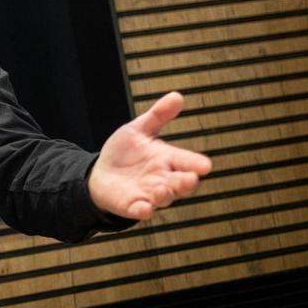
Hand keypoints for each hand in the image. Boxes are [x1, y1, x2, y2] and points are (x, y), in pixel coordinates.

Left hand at [88, 92, 211, 219]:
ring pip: (163, 198)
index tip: (205, 165)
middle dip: (185, 182)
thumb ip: (158, 116)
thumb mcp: (139, 130)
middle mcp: (162, 178)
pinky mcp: (133, 205)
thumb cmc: (126, 152)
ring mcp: (148, 194)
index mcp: (167, 159)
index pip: (186, 161)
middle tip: (190, 179)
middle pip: (180, 183)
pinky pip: (140, 210)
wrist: (102, 173)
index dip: (195, 163)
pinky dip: (143, 210)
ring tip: (162, 190)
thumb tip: (177, 96)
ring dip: (164, 195)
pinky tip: (144, 209)